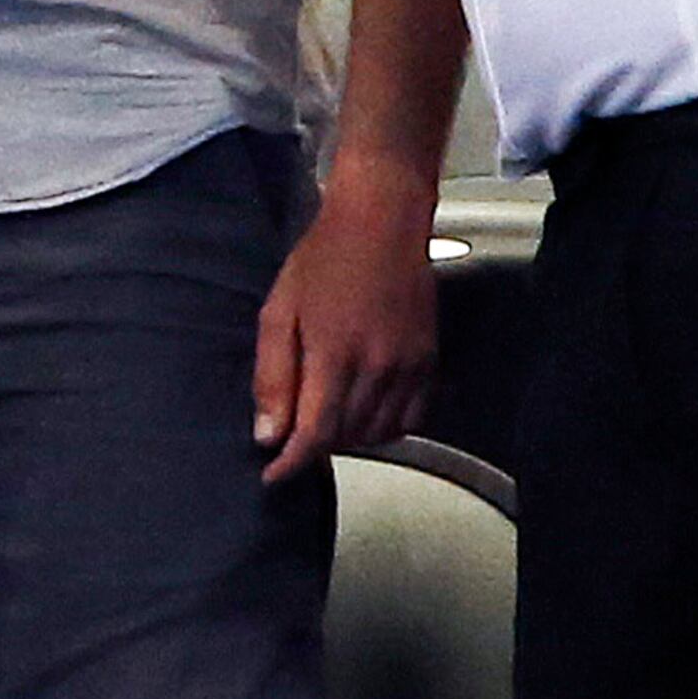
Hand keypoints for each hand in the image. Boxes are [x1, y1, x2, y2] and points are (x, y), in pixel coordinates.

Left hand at [250, 159, 439, 480]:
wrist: (381, 222)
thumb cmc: (323, 259)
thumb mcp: (280, 310)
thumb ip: (273, 376)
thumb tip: (268, 434)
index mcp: (334, 353)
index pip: (316, 432)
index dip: (293, 463)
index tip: (273, 476)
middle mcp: (378, 367)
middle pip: (347, 437)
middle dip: (315, 446)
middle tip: (293, 436)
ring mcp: (409, 366)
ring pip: (379, 433)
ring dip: (349, 439)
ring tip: (325, 422)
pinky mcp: (429, 361)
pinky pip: (411, 418)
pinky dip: (385, 429)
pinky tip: (363, 413)